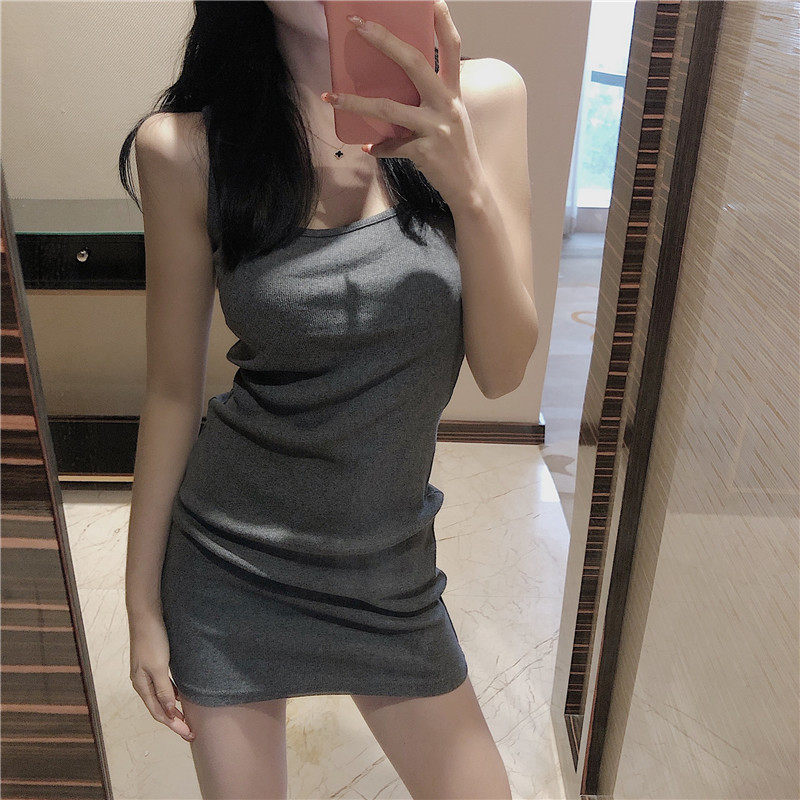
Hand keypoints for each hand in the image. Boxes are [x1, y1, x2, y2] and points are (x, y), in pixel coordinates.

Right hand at [129, 614, 194, 741]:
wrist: (147, 616)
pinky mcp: (154, 663)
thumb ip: (163, 690)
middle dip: (174, 722)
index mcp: (141, 686)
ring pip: (161, 698)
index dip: (173, 725)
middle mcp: (142, 682)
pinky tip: (181, 697)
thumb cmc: (152, 640)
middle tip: (190, 732)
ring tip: (187, 719)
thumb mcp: (158, 667)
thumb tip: (170, 713)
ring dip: (174, 710)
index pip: (158, 713)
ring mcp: (147, 673)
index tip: (188, 733)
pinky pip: (163, 686)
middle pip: (159, 708)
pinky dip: (173, 695)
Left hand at [320, 0, 484, 209]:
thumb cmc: (455, 150)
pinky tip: (368, 148)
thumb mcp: (451, 117)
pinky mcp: (424, 151)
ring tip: (332, 98)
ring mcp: (435, 128)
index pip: (452, 46)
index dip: (442, 20)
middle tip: (357, 25)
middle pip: (414, 62)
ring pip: (388, 108)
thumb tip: (397, 88)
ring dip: (356, 103)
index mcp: (453, 91)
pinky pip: (391, 147)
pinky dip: (377, 148)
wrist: (469, 187)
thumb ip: (431, 98)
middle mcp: (446, 104)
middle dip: (383, 40)